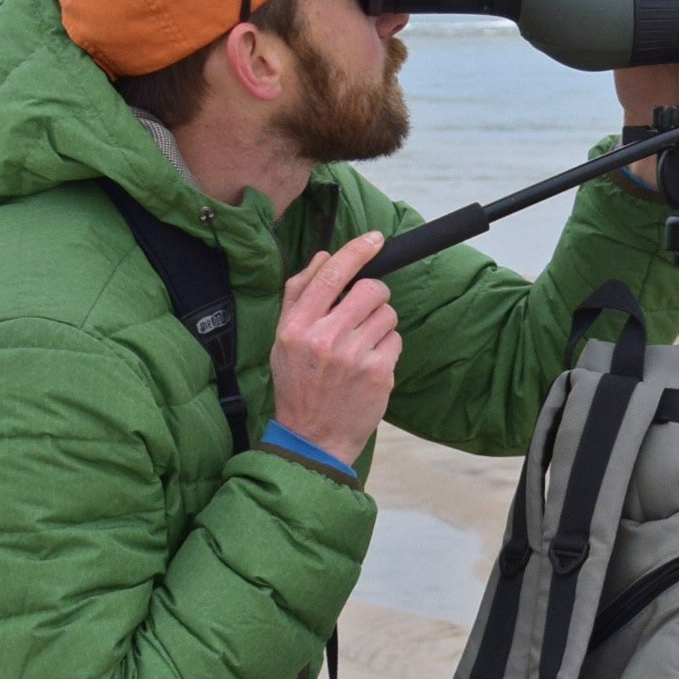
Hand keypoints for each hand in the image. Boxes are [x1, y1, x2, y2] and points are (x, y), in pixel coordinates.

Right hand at [269, 234, 399, 464]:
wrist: (312, 439)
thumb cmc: (298, 385)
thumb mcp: (282, 340)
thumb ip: (299, 294)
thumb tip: (324, 257)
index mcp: (297, 326)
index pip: (332, 274)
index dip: (358, 250)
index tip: (375, 239)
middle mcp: (325, 339)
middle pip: (371, 289)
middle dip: (374, 296)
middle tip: (363, 315)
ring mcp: (354, 357)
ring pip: (388, 313)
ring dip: (380, 325)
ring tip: (361, 347)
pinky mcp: (379, 374)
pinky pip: (396, 339)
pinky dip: (387, 349)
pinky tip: (370, 366)